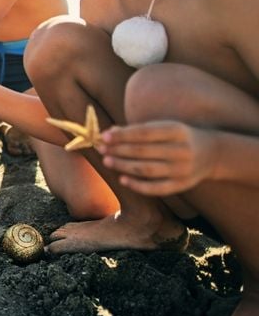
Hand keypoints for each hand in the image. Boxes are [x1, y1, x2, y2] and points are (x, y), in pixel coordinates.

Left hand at [98, 121, 216, 195]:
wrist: (213, 154)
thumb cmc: (178, 137)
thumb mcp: (164, 127)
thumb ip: (138, 130)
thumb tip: (110, 132)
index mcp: (177, 131)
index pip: (145, 133)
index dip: (123, 135)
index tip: (104, 136)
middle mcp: (182, 150)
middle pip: (144, 152)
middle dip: (120, 150)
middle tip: (101, 150)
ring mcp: (183, 169)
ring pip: (148, 170)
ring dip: (124, 166)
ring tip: (107, 161)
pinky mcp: (182, 185)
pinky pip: (157, 188)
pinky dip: (138, 185)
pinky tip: (122, 179)